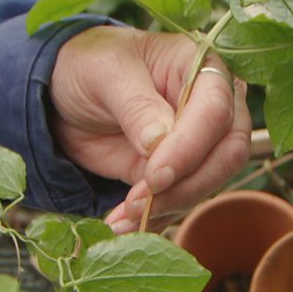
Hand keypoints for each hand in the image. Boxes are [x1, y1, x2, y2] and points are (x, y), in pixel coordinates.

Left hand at [50, 26, 251, 232]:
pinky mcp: (176, 174)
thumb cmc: (90, 65)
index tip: (156, 176)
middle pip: (227, 154)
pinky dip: (153, 220)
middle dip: (186, 187)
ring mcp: (196, 145)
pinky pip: (179, 203)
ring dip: (166, 209)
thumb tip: (158, 143)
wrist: (65, 92)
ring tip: (121, 220)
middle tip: (140, 205)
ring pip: (206, 185)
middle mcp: (210, 107)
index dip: (190, 148)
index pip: (215, 112)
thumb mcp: (105, 72)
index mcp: (201, 69)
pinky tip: (121, 226)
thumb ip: (135, 105)